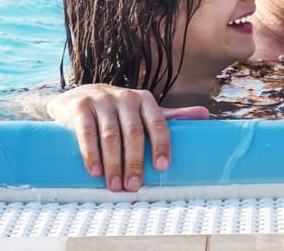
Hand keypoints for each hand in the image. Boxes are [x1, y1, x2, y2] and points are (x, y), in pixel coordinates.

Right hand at [47, 84, 208, 191]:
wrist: (78, 97)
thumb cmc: (117, 110)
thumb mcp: (143, 111)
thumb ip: (172, 116)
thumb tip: (206, 115)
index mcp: (145, 99)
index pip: (158, 123)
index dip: (161, 145)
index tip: (162, 168)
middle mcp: (125, 97)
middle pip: (134, 133)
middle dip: (135, 162)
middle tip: (134, 186)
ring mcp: (101, 101)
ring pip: (110, 136)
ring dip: (114, 164)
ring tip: (115, 186)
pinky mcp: (80, 107)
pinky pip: (87, 133)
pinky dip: (91, 154)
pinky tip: (95, 172)